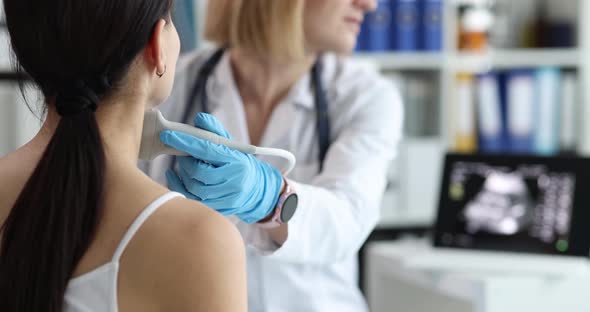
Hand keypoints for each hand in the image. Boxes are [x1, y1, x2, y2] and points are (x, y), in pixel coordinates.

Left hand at [160, 113, 282, 223]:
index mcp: (237, 161)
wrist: (256, 189)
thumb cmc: (240, 163)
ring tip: (183, 165)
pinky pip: (193, 200)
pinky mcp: (219, 209)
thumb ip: (216, 131)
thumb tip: (199, 119)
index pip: (207, 150)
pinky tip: (174, 177)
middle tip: (180, 153)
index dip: (186, 142)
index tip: (168, 135)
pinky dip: (179, 187)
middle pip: (199, 172)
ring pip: (194, 188)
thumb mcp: (232, 145)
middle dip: (184, 161)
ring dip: (182, 174)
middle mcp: (233, 181)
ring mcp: (226, 197)